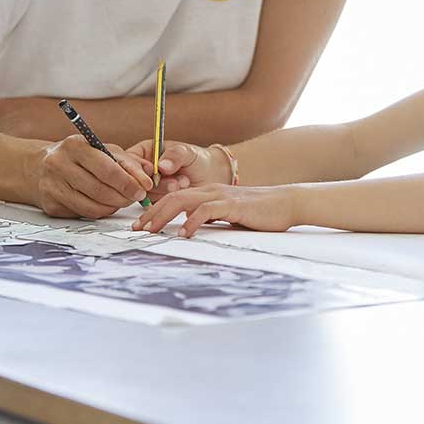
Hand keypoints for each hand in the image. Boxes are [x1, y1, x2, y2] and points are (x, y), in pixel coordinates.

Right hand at [29, 136, 154, 218]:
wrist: (38, 168)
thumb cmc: (78, 157)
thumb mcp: (102, 149)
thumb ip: (127, 160)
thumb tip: (150, 173)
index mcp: (75, 146)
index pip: (107, 168)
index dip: (129, 182)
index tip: (144, 188)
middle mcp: (59, 165)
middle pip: (100, 189)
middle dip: (124, 196)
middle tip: (137, 197)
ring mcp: (52, 186)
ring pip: (92, 205)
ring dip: (114, 206)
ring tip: (123, 200)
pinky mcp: (51, 205)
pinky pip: (83, 213)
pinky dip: (100, 211)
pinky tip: (106, 204)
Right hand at [126, 140, 230, 197]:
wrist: (210, 176)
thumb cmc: (198, 159)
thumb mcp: (188, 152)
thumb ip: (175, 155)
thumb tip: (161, 165)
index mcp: (145, 151)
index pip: (129, 160)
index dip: (137, 168)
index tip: (152, 173)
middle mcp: (142, 169)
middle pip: (133, 179)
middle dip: (154, 182)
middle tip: (174, 182)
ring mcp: (147, 185)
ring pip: (143, 192)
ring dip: (163, 190)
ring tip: (183, 182)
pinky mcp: (154, 199)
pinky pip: (152, 203)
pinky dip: (166, 199)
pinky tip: (180, 190)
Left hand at [132, 184, 300, 236]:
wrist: (287, 202)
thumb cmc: (260, 211)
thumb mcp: (229, 215)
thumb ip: (211, 218)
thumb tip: (190, 229)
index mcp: (208, 192)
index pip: (174, 197)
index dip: (154, 210)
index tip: (140, 225)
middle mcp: (211, 190)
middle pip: (172, 197)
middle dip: (151, 213)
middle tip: (136, 229)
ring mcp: (221, 196)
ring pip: (183, 201)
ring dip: (163, 216)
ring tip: (150, 231)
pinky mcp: (233, 205)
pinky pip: (206, 210)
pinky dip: (191, 222)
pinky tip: (183, 233)